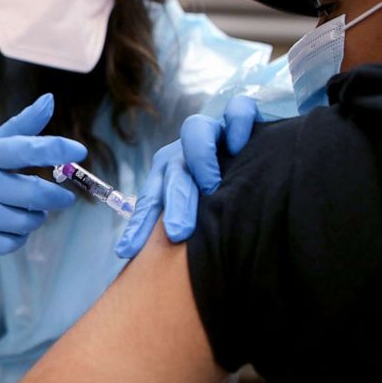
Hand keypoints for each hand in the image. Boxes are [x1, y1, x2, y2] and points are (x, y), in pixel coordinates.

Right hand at [0, 94, 85, 264]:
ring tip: (32, 212)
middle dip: (55, 197)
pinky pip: (10, 242)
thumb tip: (49, 100)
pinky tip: (14, 228)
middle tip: (64, 197)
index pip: (20, 149)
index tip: (79, 151)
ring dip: (36, 218)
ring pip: (23, 221)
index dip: (52, 149)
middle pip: (30, 192)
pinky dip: (19, 237)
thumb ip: (21, 127)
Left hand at [115, 96, 258, 258]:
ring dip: (199, 159)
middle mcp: (185, 152)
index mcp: (169, 174)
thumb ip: (189, 227)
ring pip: (195, 131)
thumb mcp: (203, 209)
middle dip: (174, 204)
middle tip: (180, 233)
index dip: (139, 226)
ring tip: (212, 186)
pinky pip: (238, 111)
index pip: (150, 200)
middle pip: (172, 173)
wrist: (255, 151)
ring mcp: (212, 131)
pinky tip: (241, 145)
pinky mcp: (240, 117)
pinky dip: (238, 124)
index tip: (126, 252)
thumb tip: (168, 272)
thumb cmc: (225, 189)